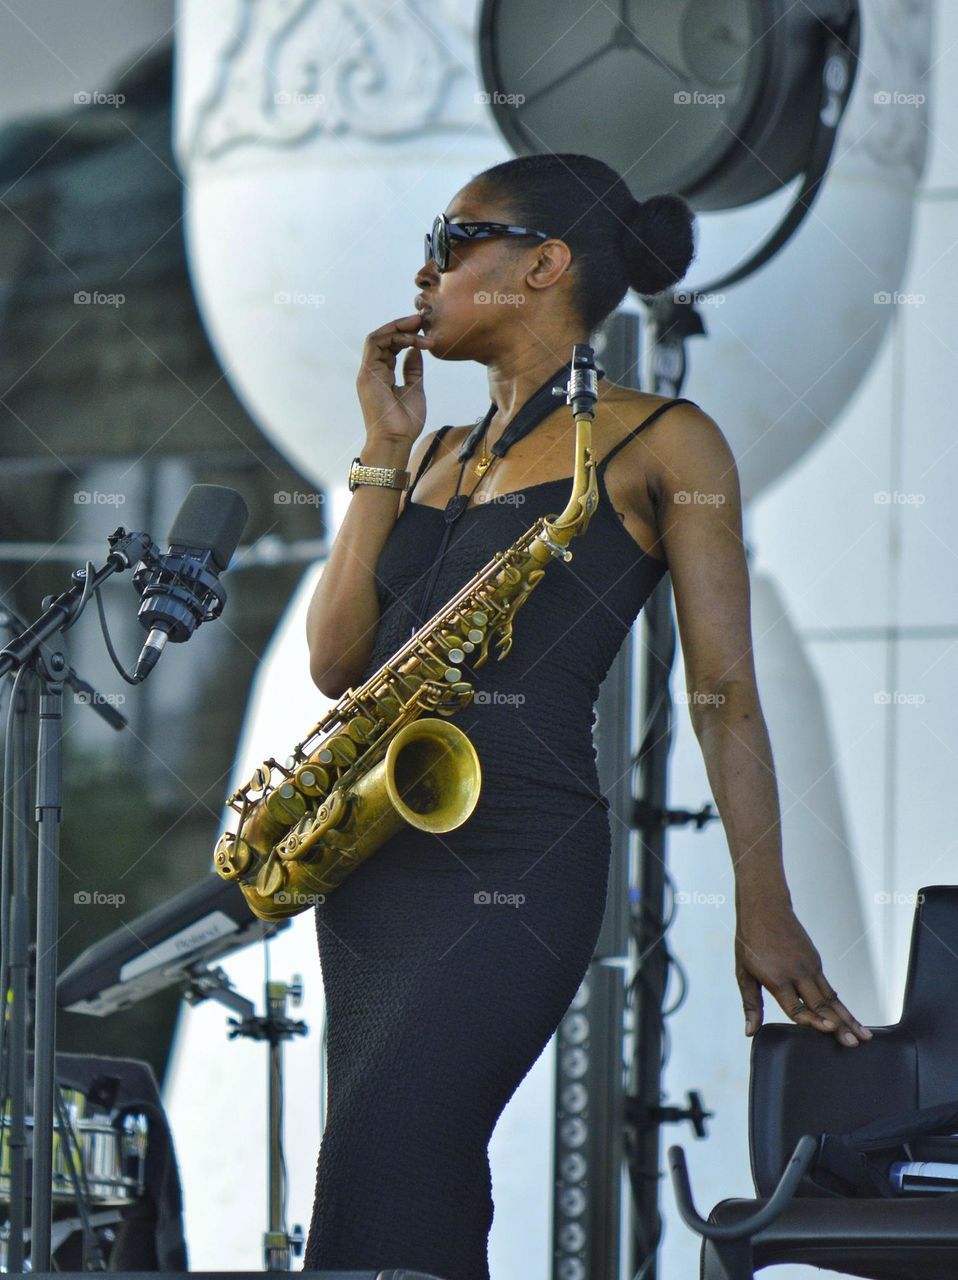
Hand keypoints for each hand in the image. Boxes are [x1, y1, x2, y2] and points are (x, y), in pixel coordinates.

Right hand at [356, 313, 434, 445]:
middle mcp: (373, 371)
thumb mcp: (415, 389)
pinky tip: (412, 339)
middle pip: (383, 338)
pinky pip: (375, 344)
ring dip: (399, 328)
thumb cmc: (405, 422)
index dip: (406, 335)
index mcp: (382, 375)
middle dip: (403, 326)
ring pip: (378, 337)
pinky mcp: (367, 373)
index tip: (425, 330)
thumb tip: (416, 350)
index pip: (391, 346)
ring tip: (419, 325)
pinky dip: (393, 336)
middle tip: (423, 320)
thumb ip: (413, 369)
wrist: (395, 439)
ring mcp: (368, 371)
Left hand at [734, 895, 872, 1048]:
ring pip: (832, 998)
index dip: (813, 1020)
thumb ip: (750, 1004)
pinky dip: (842, 1005)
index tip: (829, 1029)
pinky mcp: (816, 962)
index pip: (797, 1006)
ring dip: (848, 1018)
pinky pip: (830, 988)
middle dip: (839, 1026)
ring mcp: (810, 967)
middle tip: (853, 1044)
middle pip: (821, 1004)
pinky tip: (851, 1019)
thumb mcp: (743, 972)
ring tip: (863, 1036)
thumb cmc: (750, 940)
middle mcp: (798, 973)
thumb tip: (749, 1032)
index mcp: (777, 978)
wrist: (765, 907)